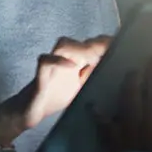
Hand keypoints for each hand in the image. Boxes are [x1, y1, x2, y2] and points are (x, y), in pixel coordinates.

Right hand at [0, 36, 111, 151]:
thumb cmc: (54, 97)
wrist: (28, 110)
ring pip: (63, 44)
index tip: (123, 47)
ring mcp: (51, 64)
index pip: (92, 45)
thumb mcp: (80, 88)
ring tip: (94, 57)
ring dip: (80, 48)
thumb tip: (113, 67)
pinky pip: (45, 60)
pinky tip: (71, 66)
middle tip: (113, 51)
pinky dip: (58, 61)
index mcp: (75, 61)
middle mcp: (64, 59)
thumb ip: (92, 76)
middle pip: (81, 41)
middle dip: (98, 44)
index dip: (106, 44)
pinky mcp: (40, 74)